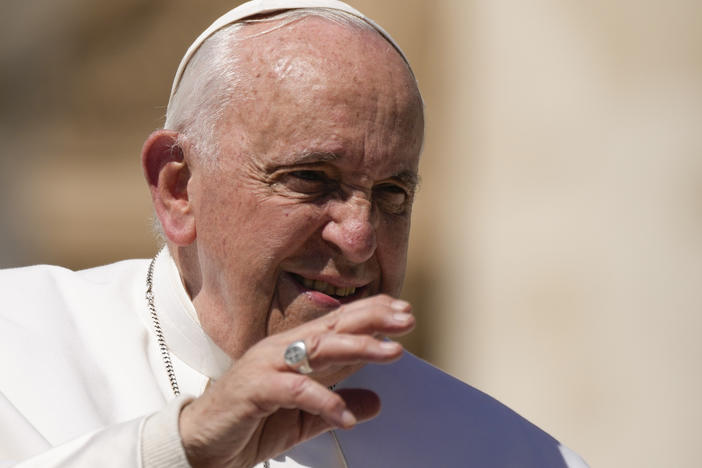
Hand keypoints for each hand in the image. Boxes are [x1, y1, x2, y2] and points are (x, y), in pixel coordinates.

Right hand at [178, 294, 414, 466]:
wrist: (202, 444)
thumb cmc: (250, 422)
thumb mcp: (304, 417)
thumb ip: (336, 405)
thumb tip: (376, 402)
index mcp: (294, 351)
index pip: (337, 325)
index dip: (370, 314)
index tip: (403, 311)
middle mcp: (282, 350)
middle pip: (333, 328)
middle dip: (373, 320)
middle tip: (407, 318)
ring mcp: (267, 365)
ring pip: (318, 349)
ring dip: (357, 348)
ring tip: (391, 352)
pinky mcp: (254, 389)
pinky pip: (294, 391)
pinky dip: (323, 400)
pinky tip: (347, 415)